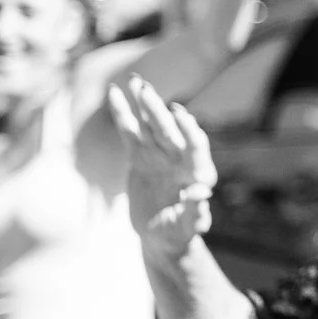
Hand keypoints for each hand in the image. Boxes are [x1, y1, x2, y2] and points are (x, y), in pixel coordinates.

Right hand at [110, 76, 217, 250]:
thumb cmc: (179, 234)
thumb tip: (203, 192)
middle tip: (145, 89)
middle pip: (169, 130)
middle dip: (158, 110)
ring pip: (150, 125)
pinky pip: (130, 132)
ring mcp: (159, 155)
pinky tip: (115, 92)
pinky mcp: (140, 157)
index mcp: (196, 172)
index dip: (188, 129)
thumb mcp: (188, 226)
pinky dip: (123, 114)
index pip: (195, 144)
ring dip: (143, 104)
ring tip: (135, 81)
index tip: (178, 113)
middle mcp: (179, 158)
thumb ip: (196, 211)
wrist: (162, 237)